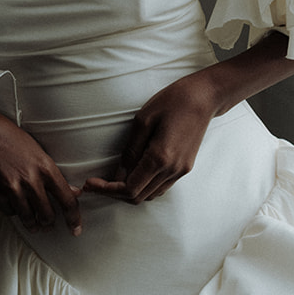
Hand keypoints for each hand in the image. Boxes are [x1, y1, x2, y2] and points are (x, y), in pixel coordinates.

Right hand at [0, 105, 82, 234]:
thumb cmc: (8, 137)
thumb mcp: (36, 151)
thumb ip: (53, 174)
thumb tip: (71, 191)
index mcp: (45, 168)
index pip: (67, 200)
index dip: (74, 218)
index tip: (75, 228)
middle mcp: (30, 181)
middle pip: (48, 215)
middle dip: (50, 223)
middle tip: (49, 225)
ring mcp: (11, 189)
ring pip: (28, 218)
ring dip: (33, 224)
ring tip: (35, 225)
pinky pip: (10, 212)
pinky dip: (14, 212)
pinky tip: (14, 206)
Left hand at [83, 73, 217, 203]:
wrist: (204, 97)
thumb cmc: (172, 101)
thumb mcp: (143, 120)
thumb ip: (130, 151)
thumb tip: (118, 174)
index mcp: (160, 158)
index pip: (129, 188)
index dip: (106, 190)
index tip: (89, 184)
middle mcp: (172, 170)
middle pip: (138, 197)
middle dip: (115, 193)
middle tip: (96, 183)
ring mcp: (181, 171)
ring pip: (150, 195)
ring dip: (130, 192)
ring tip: (113, 179)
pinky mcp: (185, 168)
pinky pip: (161, 187)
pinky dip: (144, 186)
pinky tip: (133, 174)